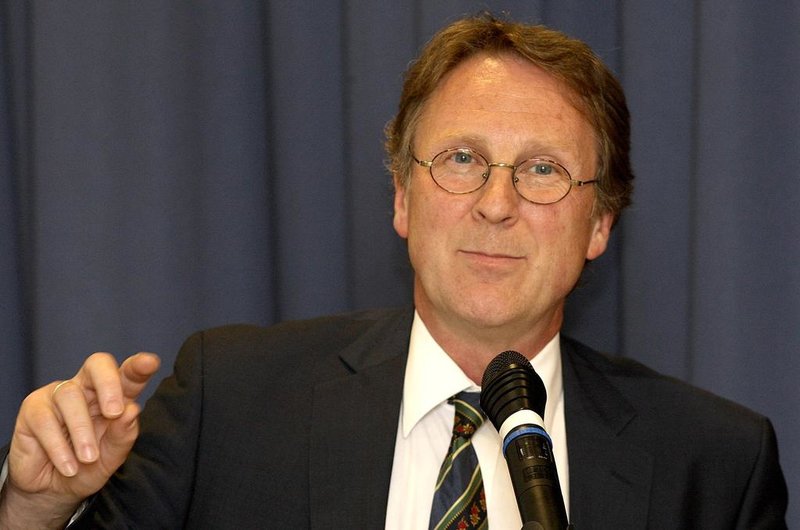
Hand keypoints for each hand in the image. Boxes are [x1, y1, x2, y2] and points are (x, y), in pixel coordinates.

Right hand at [0, 352, 159, 527]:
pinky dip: (59, 447)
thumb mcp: (112, 457)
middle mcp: (86, 389)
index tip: (150, 363)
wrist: (52, 491)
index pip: (128, 375)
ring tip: (89, 458)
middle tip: (114, 413)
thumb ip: (123, 434)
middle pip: (97, 364)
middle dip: (108, 383)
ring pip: (70, 395)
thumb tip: (132, 410)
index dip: (138, 367)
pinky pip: (45, 420)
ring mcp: (58, 395)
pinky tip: (69, 466)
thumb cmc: (88, 467)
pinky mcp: (33, 409)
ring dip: (82, 431)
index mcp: (113, 396)